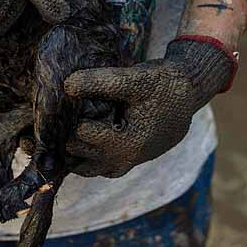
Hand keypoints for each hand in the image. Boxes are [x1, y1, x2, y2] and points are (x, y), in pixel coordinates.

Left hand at [63, 38, 235, 177]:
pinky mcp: (131, 159)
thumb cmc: (162, 84)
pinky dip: (90, 156)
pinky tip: (81, 138)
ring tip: (66, 130)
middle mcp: (127, 160)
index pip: (82, 137)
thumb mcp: (134, 78)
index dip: (69, 120)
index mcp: (128, 143)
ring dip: (77, 155)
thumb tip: (66, 86)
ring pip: (91, 168)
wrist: (189, 92)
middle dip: (68, 140)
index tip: (62, 106)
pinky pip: (103, 166)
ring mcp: (129, 163)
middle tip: (57, 120)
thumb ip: (100, 82)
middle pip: (83, 157)